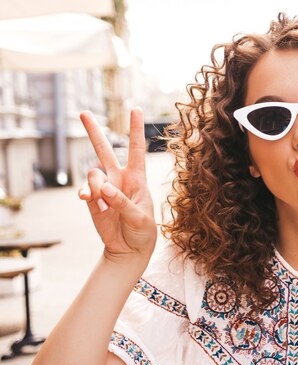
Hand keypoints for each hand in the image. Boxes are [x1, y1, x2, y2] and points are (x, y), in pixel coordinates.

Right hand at [78, 108, 156, 264]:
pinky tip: (86, 198)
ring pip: (93, 173)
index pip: (136, 150)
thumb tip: (103, 188)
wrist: (128, 250)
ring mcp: (104, 189)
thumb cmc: (142, 232)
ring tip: (103, 201)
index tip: (135, 108)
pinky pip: (84, 190)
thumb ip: (122, 202)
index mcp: (137, 179)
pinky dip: (85, 193)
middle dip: (93, 132)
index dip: (135, 129)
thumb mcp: (140, 218)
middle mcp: (119, 179)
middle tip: (82, 112)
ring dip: (95, 185)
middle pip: (104, 150)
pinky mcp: (92, 200)